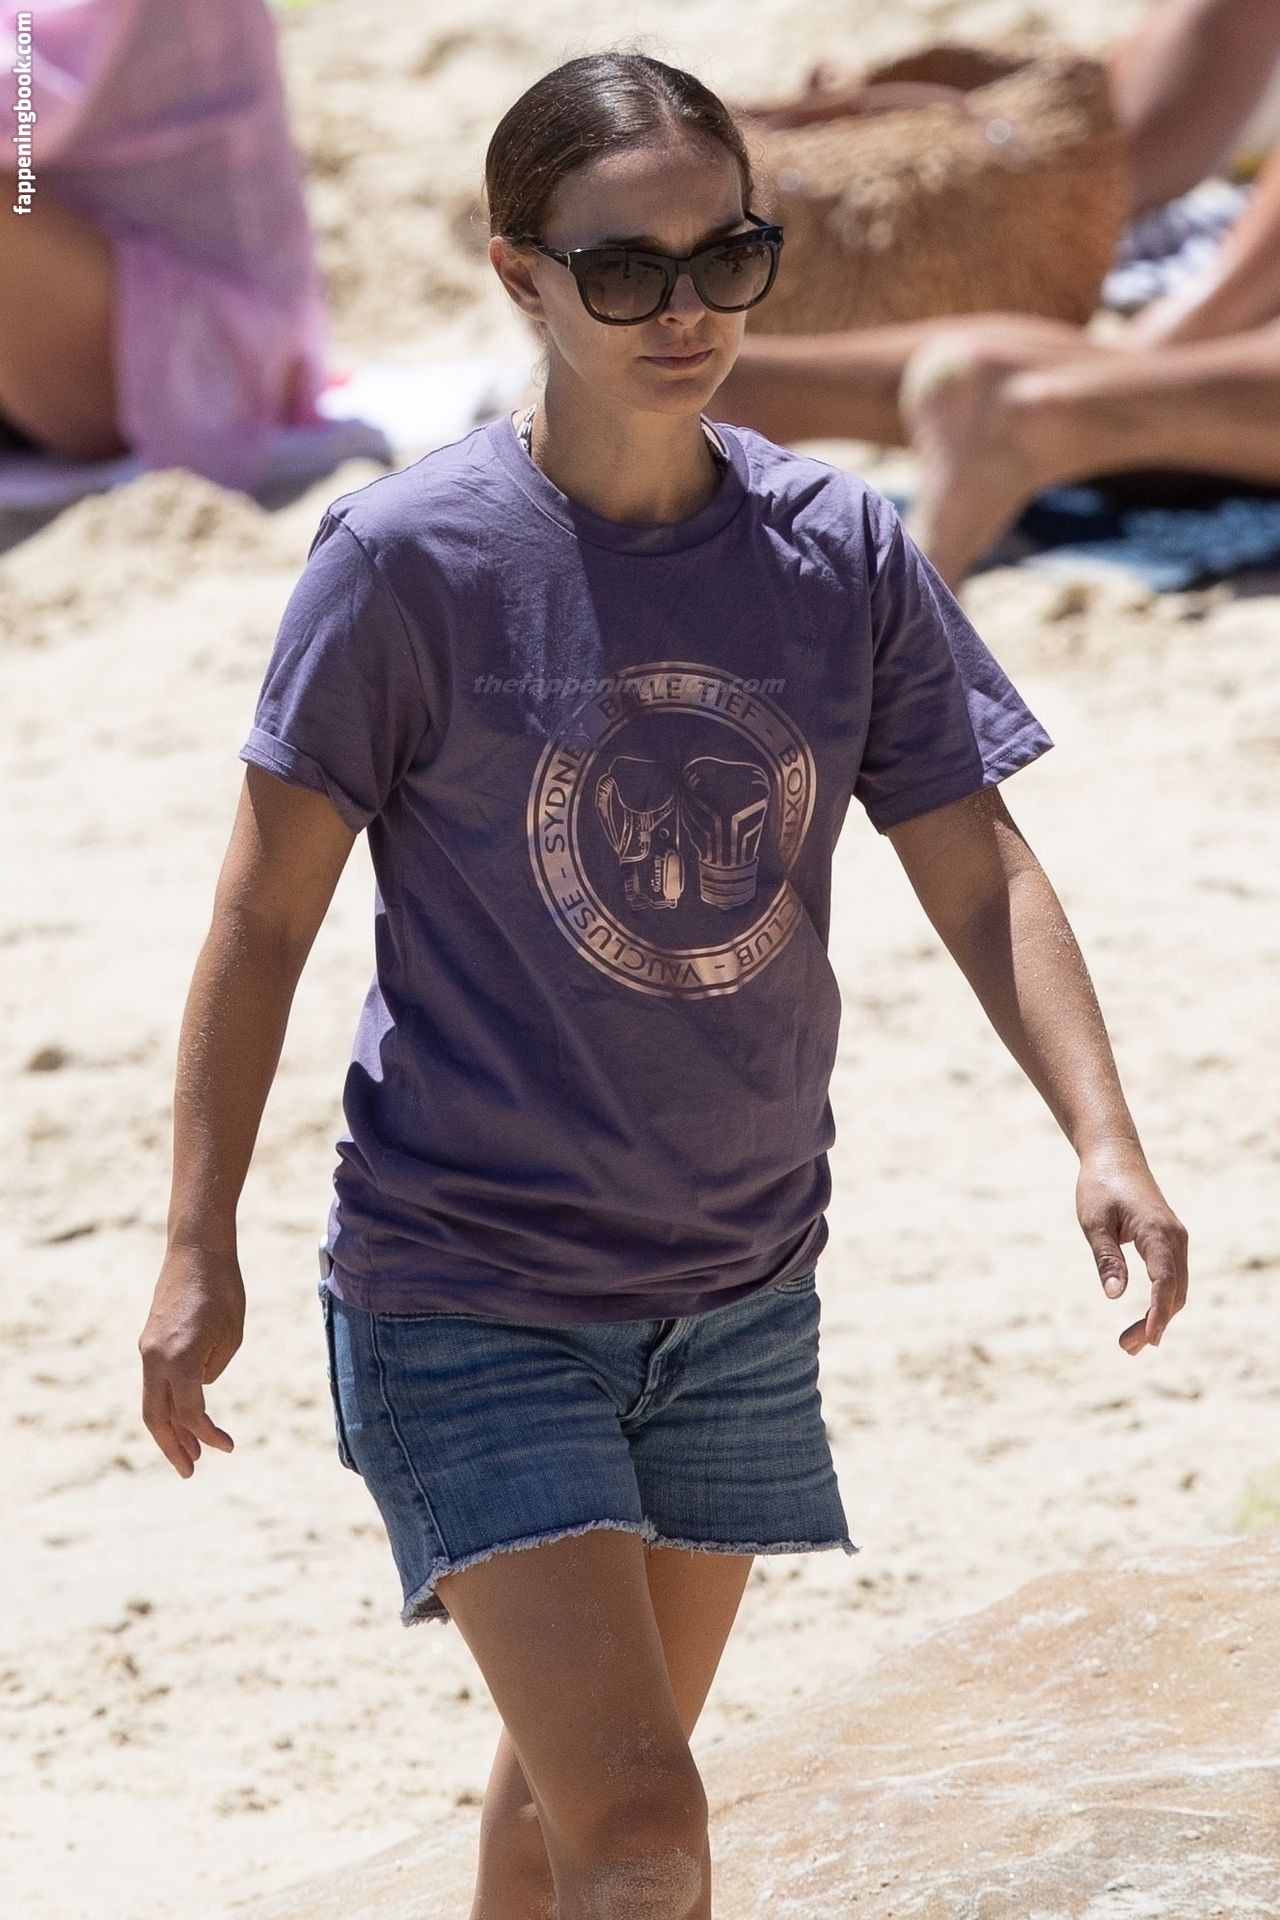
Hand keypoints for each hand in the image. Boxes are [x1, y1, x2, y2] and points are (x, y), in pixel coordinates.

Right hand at [138, 1246, 243, 1475]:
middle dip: (173, 1447)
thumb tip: (199, 1388)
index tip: (227, 1447)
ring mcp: (147, 1349)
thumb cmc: (223, 1288)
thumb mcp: (231, 1335)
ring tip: (187, 1454)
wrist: (196, 1248)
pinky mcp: (148, 1340)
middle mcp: (155, 1357)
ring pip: (150, 1402)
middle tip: (190, 1472)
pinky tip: (182, 1415)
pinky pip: (153, 1382)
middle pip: (156, 1417)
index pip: (189, 1412)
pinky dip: (165, 1404)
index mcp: (180, 1358)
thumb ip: (213, 1369)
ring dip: (167, 1430)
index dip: (207, 1435)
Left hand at [1076, 1145, 1188, 1354]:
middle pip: (1175, 1292)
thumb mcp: (1094, 1223)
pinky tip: (1144, 1317)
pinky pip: (1172, 1277)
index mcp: (1158, 1232)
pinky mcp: (1169, 1240)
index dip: (1158, 1314)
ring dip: (1159, 1315)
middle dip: (1155, 1323)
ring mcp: (1176, 1239)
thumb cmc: (1100, 1186)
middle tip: (1127, 1348)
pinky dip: (1161, 1300)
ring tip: (1131, 1342)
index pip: (1165, 1282)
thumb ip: (1106, 1259)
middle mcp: (1175, 1238)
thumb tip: (1114, 1296)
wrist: (1114, 1155)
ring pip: (1176, 1287)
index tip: (1149, 1340)